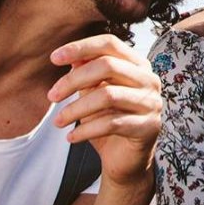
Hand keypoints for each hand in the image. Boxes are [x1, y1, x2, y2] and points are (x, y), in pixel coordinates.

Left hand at [47, 34, 163, 188]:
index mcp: (138, 65)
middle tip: (52, 96)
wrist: (126, 160)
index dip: (81, 47)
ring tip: (58, 121)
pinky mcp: (148, 127)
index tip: (54, 58)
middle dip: (73, 80)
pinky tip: (71, 137)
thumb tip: (70, 57)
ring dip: (76, 109)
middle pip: (107, 66)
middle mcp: (149, 79)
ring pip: (108, 95)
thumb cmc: (109, 121)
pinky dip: (86, 130)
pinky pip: (111, 123)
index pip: (110, 44)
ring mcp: (152, 103)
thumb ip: (87, 74)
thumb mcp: (93, 94)